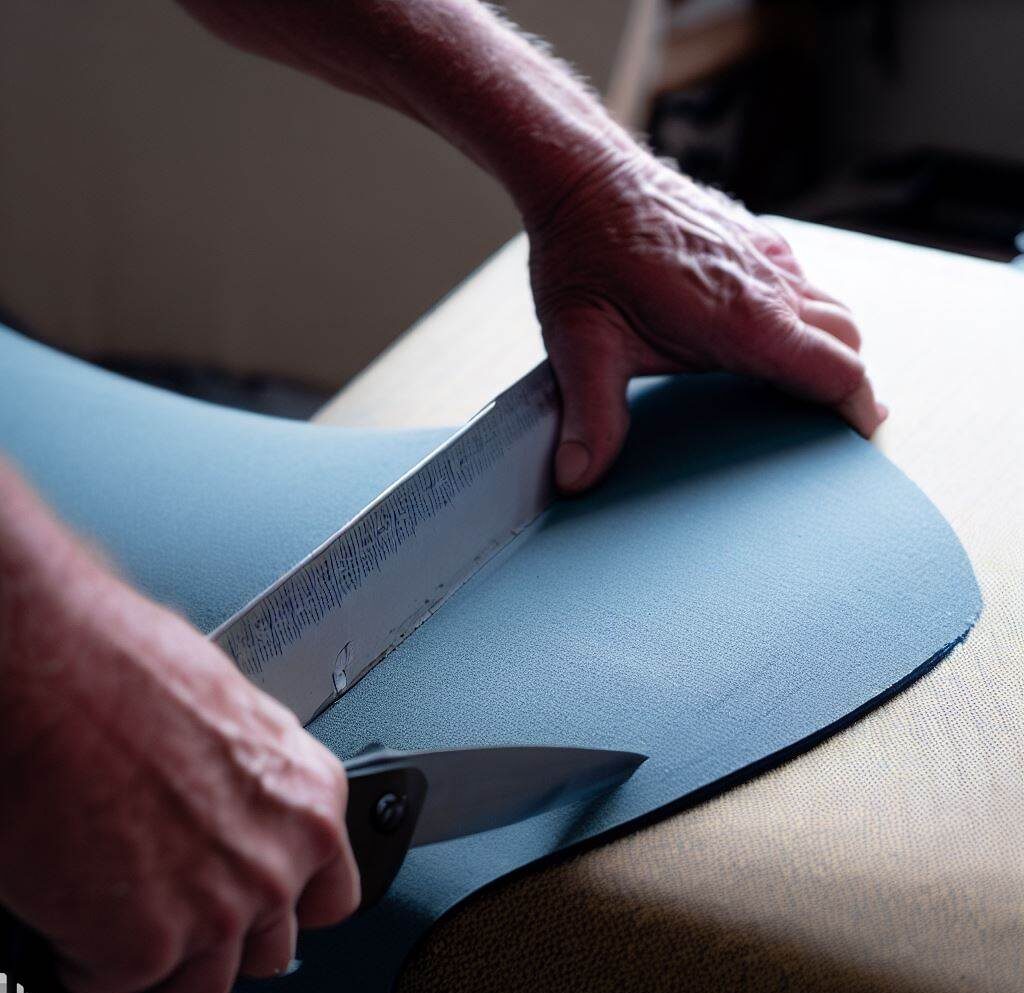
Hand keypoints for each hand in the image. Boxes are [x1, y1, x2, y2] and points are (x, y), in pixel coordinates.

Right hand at [0, 471, 359, 992]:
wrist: (51, 671)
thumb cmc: (125, 667)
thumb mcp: (228, 717)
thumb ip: (251, 787)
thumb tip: (231, 810)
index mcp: (308, 798)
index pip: (330, 895)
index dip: (287, 901)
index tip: (259, 901)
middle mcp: (280, 860)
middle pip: (269, 948)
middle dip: (222, 929)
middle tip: (171, 894)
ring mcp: (218, 911)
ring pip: (201, 985)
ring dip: (161, 957)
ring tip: (116, 901)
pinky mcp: (144, 948)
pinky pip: (116, 988)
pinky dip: (88, 960)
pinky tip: (71, 898)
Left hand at [527, 152, 886, 492]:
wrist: (583, 176)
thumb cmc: (584, 254)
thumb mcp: (582, 346)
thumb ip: (592, 419)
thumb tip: (578, 479)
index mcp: (744, 320)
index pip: (837, 372)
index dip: (857, 411)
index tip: (859, 438)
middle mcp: (769, 284)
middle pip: (847, 343)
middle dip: (846, 385)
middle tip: (826, 425)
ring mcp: (766, 255)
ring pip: (832, 308)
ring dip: (828, 347)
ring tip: (802, 386)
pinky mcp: (754, 236)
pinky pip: (803, 282)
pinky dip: (804, 315)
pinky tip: (764, 334)